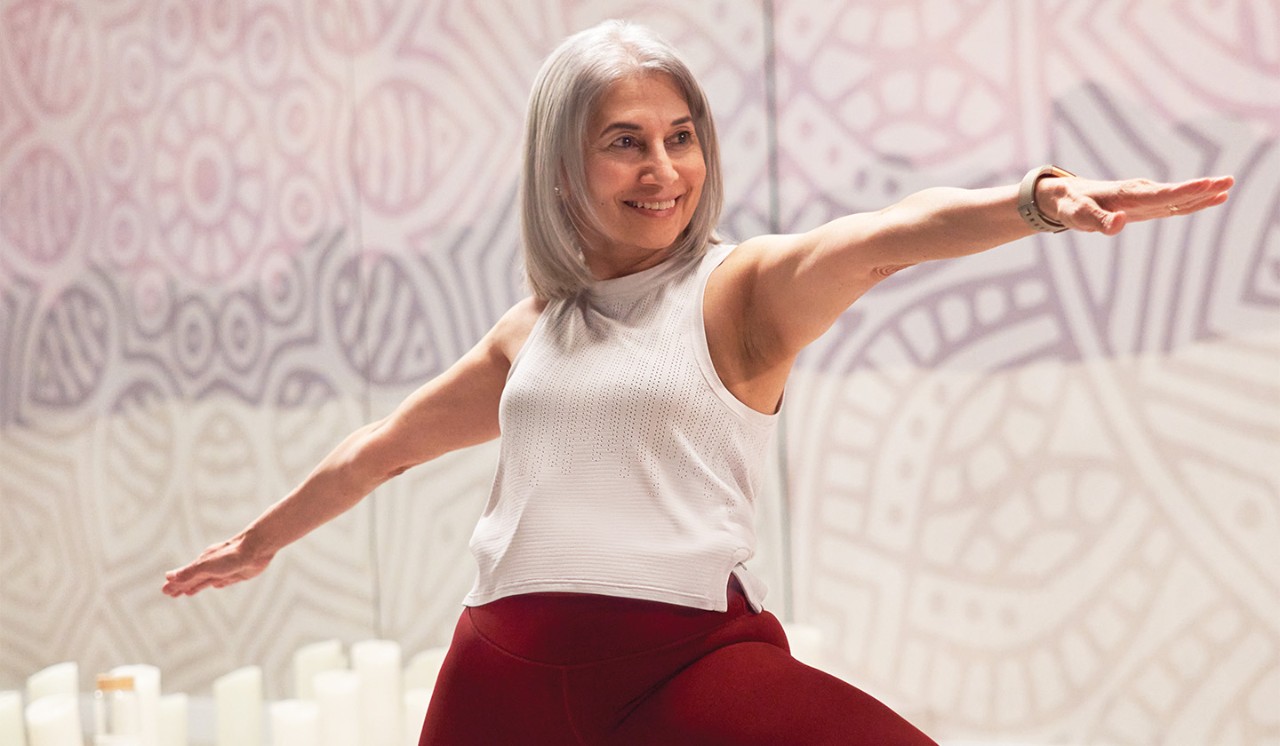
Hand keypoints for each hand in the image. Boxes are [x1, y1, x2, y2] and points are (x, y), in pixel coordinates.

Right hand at [162, 534, 273, 596]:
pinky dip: (217, 584)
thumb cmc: (231, 556)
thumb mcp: (207, 566)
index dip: (175, 584)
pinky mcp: (238, 573)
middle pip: (193, 579)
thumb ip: (189, 573)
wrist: (257, 548)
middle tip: (170, 594)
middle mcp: (212, 566)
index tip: (164, 591)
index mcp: (202, 563)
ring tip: (187, 592)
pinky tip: (216, 585)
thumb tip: (168, 577)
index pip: (184, 576)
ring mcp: (225, 569)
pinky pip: (224, 580)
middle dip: (182, 586)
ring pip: (207, 580)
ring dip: (196, 586)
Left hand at [1037, 174, 1233, 234]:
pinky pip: (1174, 203)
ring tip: (1228, 186)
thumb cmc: (1072, 206)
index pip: (1160, 194)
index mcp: (1128, 195)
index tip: (1207, 183)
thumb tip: (1120, 224)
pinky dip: (1194, 200)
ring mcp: (1146, 198)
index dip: (1184, 191)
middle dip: (1202, 188)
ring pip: (1179, 197)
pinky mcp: (1147, 204)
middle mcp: (1141, 193)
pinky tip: (1214, 198)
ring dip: (1203, 193)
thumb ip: (1099, 221)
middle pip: (1176, 193)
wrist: (1067, 195)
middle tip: (1229, 181)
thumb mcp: (1079, 217)